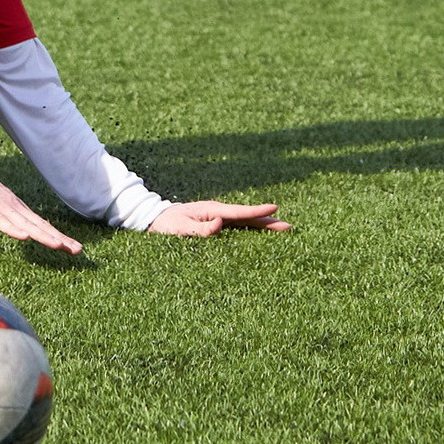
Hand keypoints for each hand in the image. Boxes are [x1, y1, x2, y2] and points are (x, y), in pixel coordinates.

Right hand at [0, 179, 83, 255]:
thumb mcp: (3, 207)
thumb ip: (16, 218)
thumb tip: (29, 231)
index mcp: (20, 210)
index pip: (43, 226)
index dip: (60, 237)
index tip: (76, 248)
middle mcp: (16, 209)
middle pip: (40, 226)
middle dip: (59, 239)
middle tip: (78, 250)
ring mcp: (2, 208)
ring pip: (26, 225)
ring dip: (43, 236)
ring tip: (59, 245)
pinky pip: (1, 221)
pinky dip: (13, 229)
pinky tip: (25, 237)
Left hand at [146, 200, 288, 236]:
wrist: (155, 220)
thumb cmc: (167, 225)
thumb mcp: (180, 228)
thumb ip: (200, 228)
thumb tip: (220, 224)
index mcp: (213, 210)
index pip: (240, 212)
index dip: (258, 212)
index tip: (276, 207)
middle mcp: (219, 212)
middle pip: (248, 217)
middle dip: (267, 220)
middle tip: (289, 226)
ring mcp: (218, 217)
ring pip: (245, 222)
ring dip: (262, 225)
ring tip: (280, 230)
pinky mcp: (215, 224)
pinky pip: (238, 227)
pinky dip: (251, 229)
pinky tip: (260, 236)